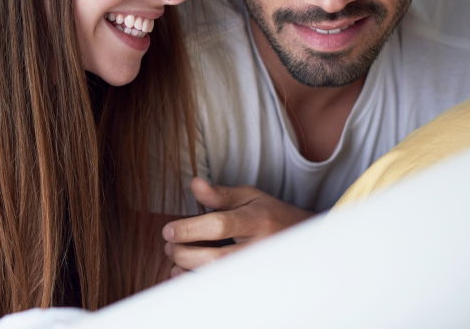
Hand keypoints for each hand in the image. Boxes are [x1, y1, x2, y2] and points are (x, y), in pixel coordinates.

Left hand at [161, 178, 313, 275]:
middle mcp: (259, 248)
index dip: (190, 229)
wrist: (301, 239)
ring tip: (174, 258)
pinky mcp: (254, 282)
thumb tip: (194, 183)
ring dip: (188, 270)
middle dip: (185, 253)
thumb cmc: (269, 214)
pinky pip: (222, 287)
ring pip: (218, 277)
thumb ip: (219, 194)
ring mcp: (258, 269)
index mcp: (256, 221)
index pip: (220, 226)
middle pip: (216, 257)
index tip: (168, 231)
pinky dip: (198, 282)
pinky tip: (183, 273)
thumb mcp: (248, 197)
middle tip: (168, 246)